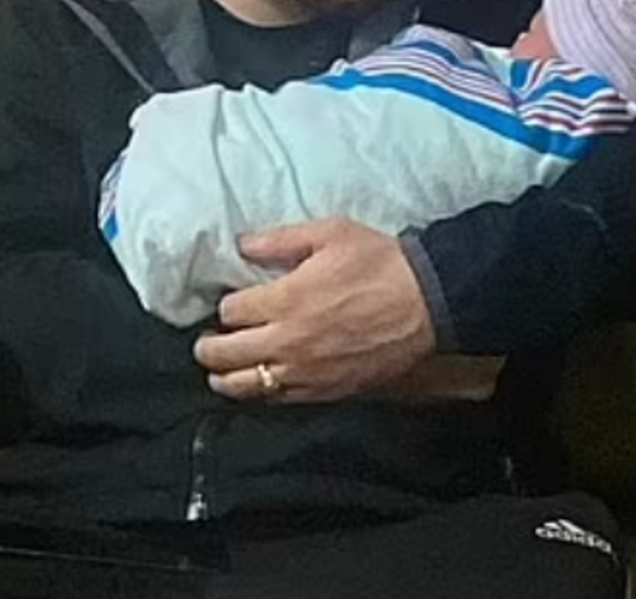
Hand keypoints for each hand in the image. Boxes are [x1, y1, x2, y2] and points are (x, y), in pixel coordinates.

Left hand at [193, 218, 436, 402]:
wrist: (429, 303)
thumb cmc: (381, 264)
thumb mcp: (331, 233)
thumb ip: (281, 240)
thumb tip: (244, 244)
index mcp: (284, 300)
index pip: (229, 311)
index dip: (225, 304)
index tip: (230, 301)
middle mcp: (286, 341)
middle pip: (225, 354)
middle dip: (208, 346)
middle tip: (206, 341)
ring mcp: (304, 372)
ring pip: (245, 386)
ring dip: (225, 377)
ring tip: (219, 370)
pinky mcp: (325, 391)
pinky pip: (278, 401)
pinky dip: (261, 394)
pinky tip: (260, 384)